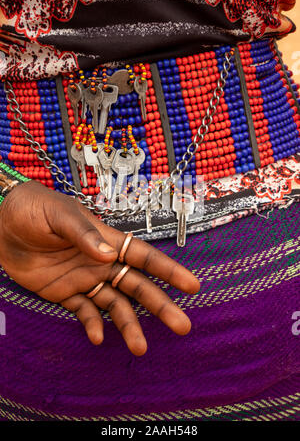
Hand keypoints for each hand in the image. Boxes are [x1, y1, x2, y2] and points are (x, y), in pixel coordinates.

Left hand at [0, 181, 199, 354]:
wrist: (2, 223)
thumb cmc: (35, 209)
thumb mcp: (60, 216)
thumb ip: (84, 235)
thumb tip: (110, 256)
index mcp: (106, 241)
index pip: (144, 257)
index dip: (168, 271)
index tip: (192, 286)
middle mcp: (101, 263)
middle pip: (137, 287)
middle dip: (160, 306)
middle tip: (182, 326)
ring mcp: (84, 280)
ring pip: (115, 306)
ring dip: (128, 326)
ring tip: (140, 347)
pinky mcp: (64, 293)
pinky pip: (84, 312)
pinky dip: (92, 325)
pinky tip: (97, 337)